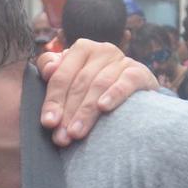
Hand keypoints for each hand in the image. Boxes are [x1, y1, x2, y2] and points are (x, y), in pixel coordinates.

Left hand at [37, 41, 158, 145]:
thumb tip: (48, 70)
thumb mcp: (71, 79)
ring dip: (86, 111)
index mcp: (81, 50)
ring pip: (99, 85)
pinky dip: (114, 94)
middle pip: (79, 83)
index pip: (61, 76)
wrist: (134, 94)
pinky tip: (104, 107)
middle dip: (69, 112)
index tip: (48, 123)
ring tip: (77, 133)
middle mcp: (102, 50)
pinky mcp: (139, 72)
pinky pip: (126, 82)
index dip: (53, 100)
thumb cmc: (93, 88)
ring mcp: (122, 60)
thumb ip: (54, 74)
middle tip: (62, 137)